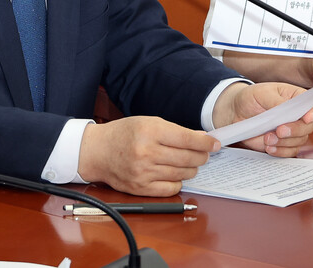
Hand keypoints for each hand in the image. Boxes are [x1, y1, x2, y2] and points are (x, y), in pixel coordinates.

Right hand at [78, 116, 219, 195]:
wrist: (97, 151)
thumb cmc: (123, 134)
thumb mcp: (148, 123)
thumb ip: (175, 131)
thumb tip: (202, 139)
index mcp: (149, 131)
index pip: (187, 139)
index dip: (205, 143)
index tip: (215, 144)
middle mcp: (146, 152)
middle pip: (188, 158)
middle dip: (201, 156)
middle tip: (203, 154)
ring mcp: (143, 172)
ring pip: (182, 174)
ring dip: (190, 169)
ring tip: (187, 162)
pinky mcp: (141, 188)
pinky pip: (171, 189)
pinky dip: (177, 182)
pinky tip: (173, 174)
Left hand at [213, 82, 312, 156]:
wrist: (237, 112)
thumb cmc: (251, 98)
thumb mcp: (261, 93)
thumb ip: (276, 102)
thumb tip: (288, 110)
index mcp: (297, 98)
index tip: (306, 118)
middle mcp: (298, 116)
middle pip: (308, 126)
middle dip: (295, 130)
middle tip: (279, 131)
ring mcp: (292, 131)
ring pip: (299, 141)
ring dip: (284, 142)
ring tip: (267, 138)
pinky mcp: (284, 144)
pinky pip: (289, 152)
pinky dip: (280, 151)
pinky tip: (269, 147)